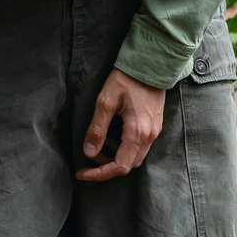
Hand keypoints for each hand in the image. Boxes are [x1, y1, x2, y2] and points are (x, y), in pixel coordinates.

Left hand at [74, 69, 165, 183]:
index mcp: (137, 132)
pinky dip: (123, 148)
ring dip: (114, 156)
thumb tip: (89, 152)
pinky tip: (112, 135)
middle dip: (106, 166)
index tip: (82, 173)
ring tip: (98, 144)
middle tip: (88, 158)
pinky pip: (139, 146)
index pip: (119, 166)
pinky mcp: (154, 126)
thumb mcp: (106, 102)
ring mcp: (154, 131)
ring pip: (134, 157)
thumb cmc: (127, 79)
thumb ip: (97, 129)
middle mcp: (149, 136)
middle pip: (128, 165)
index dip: (100, 174)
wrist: (151, 63)